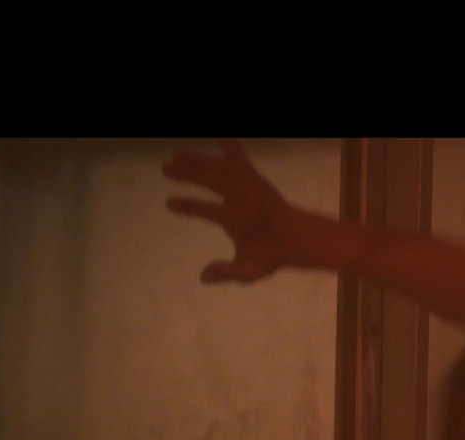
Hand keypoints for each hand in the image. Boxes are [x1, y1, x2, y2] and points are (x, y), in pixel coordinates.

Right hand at [163, 139, 321, 283]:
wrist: (299, 237)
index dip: (188, 207)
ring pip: (221, 167)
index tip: (169, 203)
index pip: (209, 211)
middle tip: (165, 169)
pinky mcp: (256, 178)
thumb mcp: (250, 269)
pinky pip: (241, 158)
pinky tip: (218, 137)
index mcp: (240, 220)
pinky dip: (230, 146)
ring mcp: (252, 186)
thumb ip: (226, 272)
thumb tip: (202, 277)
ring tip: (173, 155)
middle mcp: (246, 198)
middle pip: (213, 181)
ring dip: (198, 159)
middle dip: (189, 174)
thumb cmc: (271, 254)